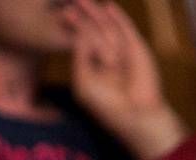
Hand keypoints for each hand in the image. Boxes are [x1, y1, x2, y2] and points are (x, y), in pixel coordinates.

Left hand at [65, 0, 185, 159]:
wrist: (134, 112)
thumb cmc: (107, 104)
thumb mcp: (84, 83)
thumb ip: (80, 59)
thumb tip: (79, 35)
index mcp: (91, 67)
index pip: (79, 43)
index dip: (71, 29)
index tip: (58, 16)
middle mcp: (106, 56)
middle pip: (92, 31)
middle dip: (81, 16)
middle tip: (68, 1)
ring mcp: (121, 50)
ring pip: (106, 27)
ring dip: (95, 12)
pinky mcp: (136, 47)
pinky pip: (125, 29)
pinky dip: (117, 17)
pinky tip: (108, 6)